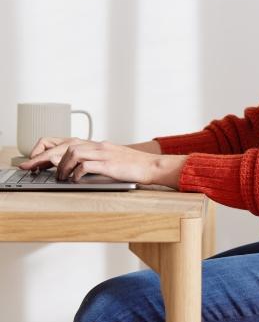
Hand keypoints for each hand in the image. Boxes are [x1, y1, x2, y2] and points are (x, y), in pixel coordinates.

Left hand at [20, 139, 157, 183]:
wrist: (153, 166)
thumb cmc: (135, 166)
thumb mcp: (113, 160)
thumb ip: (96, 161)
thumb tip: (78, 170)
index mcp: (98, 145)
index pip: (69, 141)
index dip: (51, 150)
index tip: (41, 160)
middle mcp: (99, 146)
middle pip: (67, 146)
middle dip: (50, 158)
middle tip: (42, 169)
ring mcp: (104, 154)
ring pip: (73, 153)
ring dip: (62, 166)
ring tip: (61, 177)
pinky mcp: (109, 165)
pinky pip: (85, 166)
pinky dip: (76, 173)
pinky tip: (76, 180)